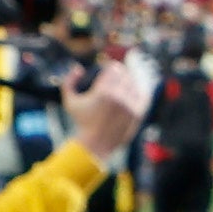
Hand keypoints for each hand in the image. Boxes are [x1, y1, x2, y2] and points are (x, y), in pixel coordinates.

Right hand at [71, 50, 159, 167]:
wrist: (96, 144)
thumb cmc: (81, 122)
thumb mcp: (69, 101)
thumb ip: (69, 81)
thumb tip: (78, 67)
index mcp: (103, 92)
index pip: (114, 69)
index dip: (111, 67)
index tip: (108, 70)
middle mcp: (119, 97)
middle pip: (126, 75)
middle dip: (120, 73)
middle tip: (116, 75)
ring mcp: (130, 106)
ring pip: (135, 84)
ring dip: (129, 81)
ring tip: (124, 82)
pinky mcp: (138, 114)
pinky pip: (143, 95)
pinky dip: (138, 91)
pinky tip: (133, 91)